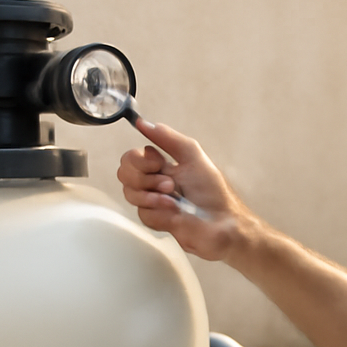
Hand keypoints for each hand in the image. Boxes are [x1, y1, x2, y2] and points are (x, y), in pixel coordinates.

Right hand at [115, 119, 258, 262]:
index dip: (140, 160)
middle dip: (146, 179)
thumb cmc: (214, 192)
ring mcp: (153, 202)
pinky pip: (143, 214)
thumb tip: (143, 123)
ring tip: (174, 201)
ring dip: (154, 197)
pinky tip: (175, 215)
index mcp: (162, 165)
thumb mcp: (193, 157)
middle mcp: (154, 182)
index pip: (131, 157)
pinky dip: (160, 214)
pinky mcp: (156, 221)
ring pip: (131, 195)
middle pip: (124, 174)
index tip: (160, 163)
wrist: (222, 224)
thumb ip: (168, 138)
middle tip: (170, 185)